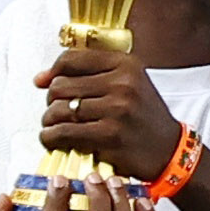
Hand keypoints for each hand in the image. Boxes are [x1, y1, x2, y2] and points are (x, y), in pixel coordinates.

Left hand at [33, 46, 183, 183]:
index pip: (72, 59)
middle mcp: (122, 83)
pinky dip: (51, 138)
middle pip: (61, 85)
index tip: (45, 82)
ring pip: (59, 110)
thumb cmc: (143, 118)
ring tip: (55, 127)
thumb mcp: (128, 84)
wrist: (169, 151)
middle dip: (51, 101)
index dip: (52, 72)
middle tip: (57, 112)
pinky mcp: (110, 136)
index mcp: (125, 64)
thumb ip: (89, 76)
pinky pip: (64, 132)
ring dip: (49, 121)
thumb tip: (40, 79)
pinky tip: (54, 140)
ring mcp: (117, 109)